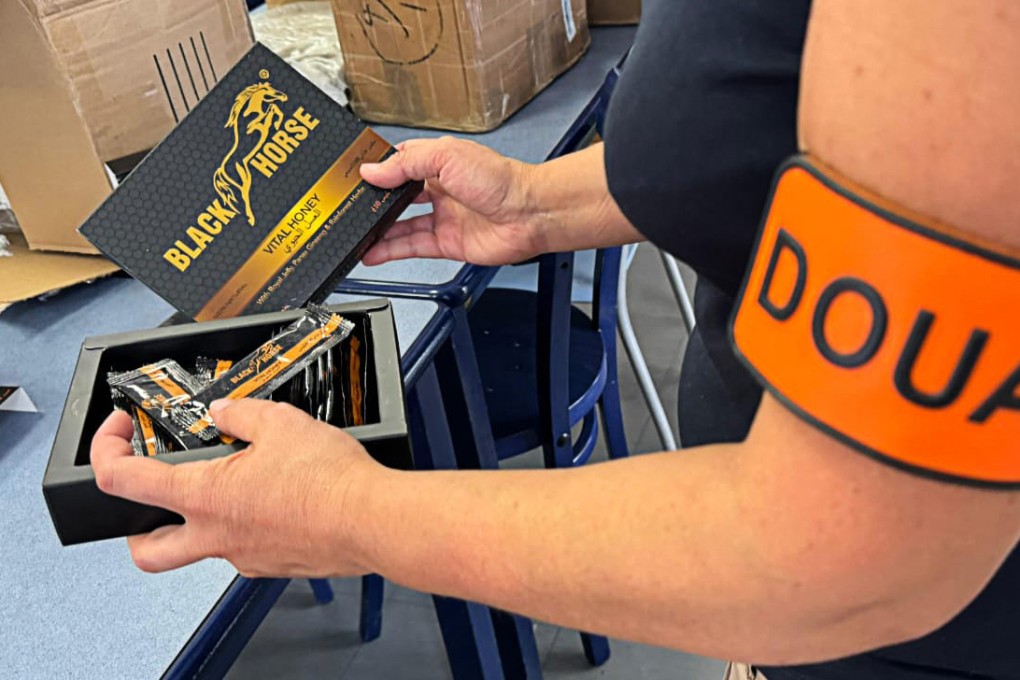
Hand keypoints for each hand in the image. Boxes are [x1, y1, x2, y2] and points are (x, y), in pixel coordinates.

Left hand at [90, 399, 383, 576]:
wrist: (373, 519)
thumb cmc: (330, 481)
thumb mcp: (279, 421)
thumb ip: (242, 414)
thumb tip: (226, 412)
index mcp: (203, 496)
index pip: (121, 480)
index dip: (106, 449)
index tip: (118, 432)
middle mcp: (216, 536)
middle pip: (146, 551)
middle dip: (135, 528)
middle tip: (148, 501)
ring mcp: (245, 557)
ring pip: (202, 551)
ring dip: (202, 523)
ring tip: (231, 489)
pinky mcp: (277, 564)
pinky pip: (248, 549)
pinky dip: (250, 527)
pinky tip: (276, 501)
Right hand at [360, 137, 543, 265]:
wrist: (528, 214)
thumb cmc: (502, 181)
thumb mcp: (447, 157)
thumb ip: (407, 163)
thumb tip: (374, 170)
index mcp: (440, 163)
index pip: (400, 163)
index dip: (379, 169)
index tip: (357, 176)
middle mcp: (440, 189)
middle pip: (398, 196)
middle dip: (374, 202)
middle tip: (351, 207)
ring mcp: (444, 217)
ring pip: (402, 225)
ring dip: (378, 230)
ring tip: (354, 233)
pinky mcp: (447, 243)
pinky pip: (412, 247)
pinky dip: (391, 250)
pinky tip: (373, 252)